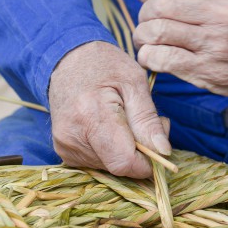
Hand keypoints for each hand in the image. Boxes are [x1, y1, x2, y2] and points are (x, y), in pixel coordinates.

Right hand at [49, 41, 170, 177]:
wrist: (66, 60)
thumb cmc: (104, 65)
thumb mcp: (134, 82)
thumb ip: (148, 119)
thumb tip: (163, 152)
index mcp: (91, 115)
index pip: (124, 162)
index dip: (147, 162)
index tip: (157, 146)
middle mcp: (72, 136)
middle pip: (118, 167)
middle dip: (138, 153)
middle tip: (141, 124)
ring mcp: (65, 146)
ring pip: (109, 168)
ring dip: (124, 151)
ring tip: (123, 122)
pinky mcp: (63, 151)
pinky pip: (97, 163)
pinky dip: (110, 151)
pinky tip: (108, 129)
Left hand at [135, 0, 227, 115]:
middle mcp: (221, 15)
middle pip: (161, 5)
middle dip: (145, 12)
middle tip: (147, 21)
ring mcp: (213, 45)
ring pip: (156, 31)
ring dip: (142, 36)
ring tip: (146, 40)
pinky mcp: (208, 73)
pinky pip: (162, 59)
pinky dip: (149, 56)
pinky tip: (153, 57)